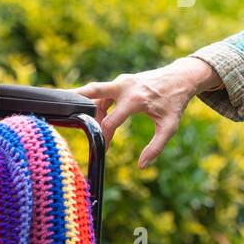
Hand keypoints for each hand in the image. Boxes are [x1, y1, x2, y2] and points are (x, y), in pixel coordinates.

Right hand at [71, 58, 216, 167]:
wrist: (181, 77)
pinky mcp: (120, 81)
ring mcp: (121, 81)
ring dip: (90, 109)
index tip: (103, 149)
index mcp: (136, 99)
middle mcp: (125, 86)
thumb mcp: (170, 127)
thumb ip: (155, 147)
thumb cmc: (174, 103)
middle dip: (77, 100)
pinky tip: (97, 118)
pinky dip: (97, 104)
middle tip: (62, 112)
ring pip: (96, 93)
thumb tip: (141, 166)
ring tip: (88, 126)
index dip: (104, 137)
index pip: (111, 120)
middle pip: (94, 91)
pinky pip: (103, 92)